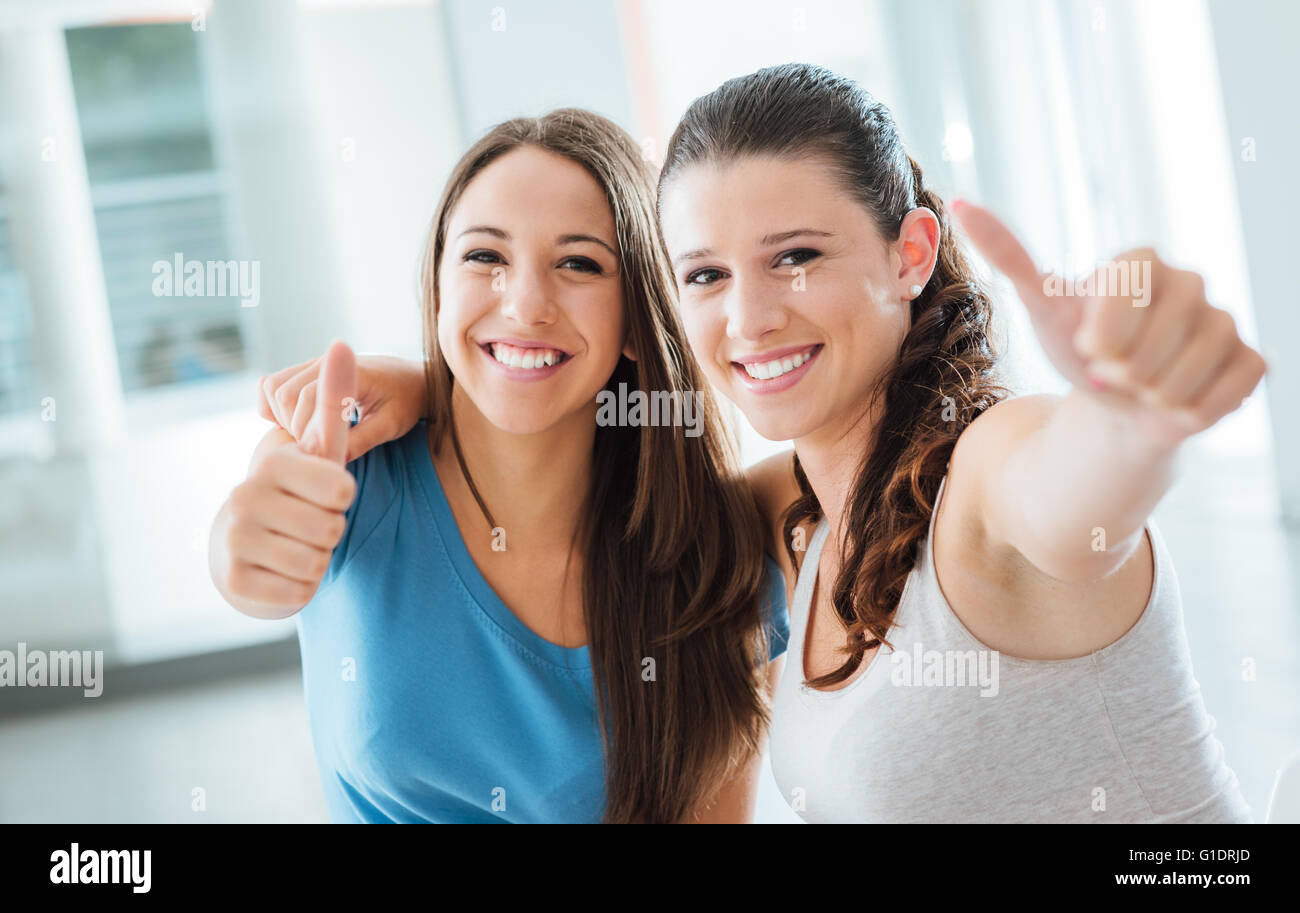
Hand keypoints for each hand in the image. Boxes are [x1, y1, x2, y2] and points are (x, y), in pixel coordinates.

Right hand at [220, 341, 357, 609]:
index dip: (344, 497)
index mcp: (270, 462)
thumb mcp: (321, 450)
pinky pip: (299, 593)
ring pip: (317, 563)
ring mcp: (234, 539)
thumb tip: (343, 343)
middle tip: (312, 525)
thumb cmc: (298, 492)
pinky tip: (283, 573)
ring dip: (318, 560)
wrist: (246, 546)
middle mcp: (243, 496)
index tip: (327, 492)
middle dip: (332, 532)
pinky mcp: (234, 581)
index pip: (342, 489)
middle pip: (332, 529)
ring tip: (298, 546)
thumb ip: (334, 401)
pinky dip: (301, 588)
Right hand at [258, 351, 426, 461]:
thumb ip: (364, 440)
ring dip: (281, 417)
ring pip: (273, 387)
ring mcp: (313, 364)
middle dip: (292, 426)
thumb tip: (335, 460)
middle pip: (284, 393)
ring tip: (306, 439)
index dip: (307, 430)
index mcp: (351, 372)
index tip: (321, 452)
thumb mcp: (391, 424)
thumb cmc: (405, 402)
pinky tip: (293, 425)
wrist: (409, 380)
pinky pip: (272, 384)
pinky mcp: (305, 371)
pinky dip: (273, 406)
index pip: (308, 397)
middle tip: (315, 448)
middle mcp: (327, 362)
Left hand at [951, 199, 1266, 445]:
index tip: (1089, 344)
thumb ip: (1009, 255)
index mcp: (1142, 260)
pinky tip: (1177, 400)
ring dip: (1149, 397)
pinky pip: (1218, 398)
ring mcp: (1225, 320)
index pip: (1123, 295)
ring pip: (1181, 379)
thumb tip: (959, 202)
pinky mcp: (1250, 362)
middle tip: (1114, 369)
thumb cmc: (1079, 349)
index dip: (1101, 334)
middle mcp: (1190, 281)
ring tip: (1143, 385)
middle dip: (1120, 373)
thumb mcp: (1041, 308)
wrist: (1115, 403)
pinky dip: (1186, 413)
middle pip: (1150, 347)